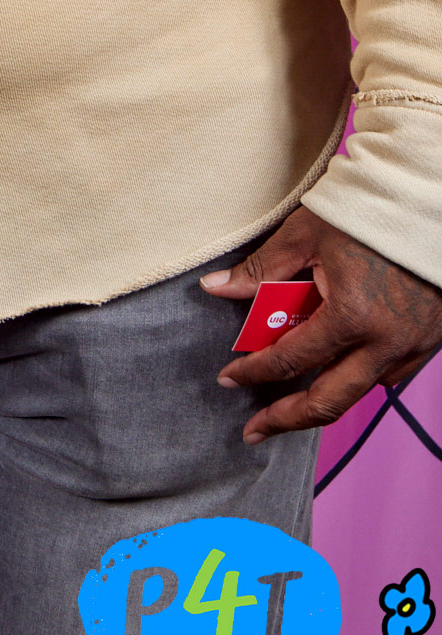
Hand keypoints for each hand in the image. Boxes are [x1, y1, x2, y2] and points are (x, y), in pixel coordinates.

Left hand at [203, 207, 441, 442]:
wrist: (427, 204)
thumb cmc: (364, 214)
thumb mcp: (303, 236)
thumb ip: (260, 270)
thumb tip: (214, 287)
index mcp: (352, 317)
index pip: (291, 360)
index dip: (255, 372)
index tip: (229, 379)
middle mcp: (385, 344)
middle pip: (330, 402)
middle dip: (287, 420)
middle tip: (254, 431)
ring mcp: (411, 347)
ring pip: (361, 392)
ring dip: (324, 401)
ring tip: (288, 407)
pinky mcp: (427, 343)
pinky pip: (386, 375)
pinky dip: (356, 378)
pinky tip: (334, 373)